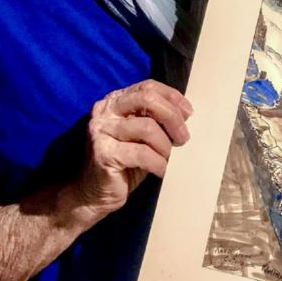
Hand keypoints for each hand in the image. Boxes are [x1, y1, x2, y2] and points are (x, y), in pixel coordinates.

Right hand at [70, 79, 191, 217]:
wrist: (93, 194)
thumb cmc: (124, 163)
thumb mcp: (141, 136)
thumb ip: (155, 119)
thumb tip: (185, 113)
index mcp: (114, 101)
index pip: (147, 86)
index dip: (172, 97)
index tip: (188, 113)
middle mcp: (105, 111)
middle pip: (147, 99)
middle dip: (172, 118)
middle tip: (183, 138)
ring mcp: (101, 131)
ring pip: (148, 128)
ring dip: (166, 146)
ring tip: (168, 158)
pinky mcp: (103, 153)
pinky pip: (142, 154)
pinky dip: (158, 163)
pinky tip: (161, 171)